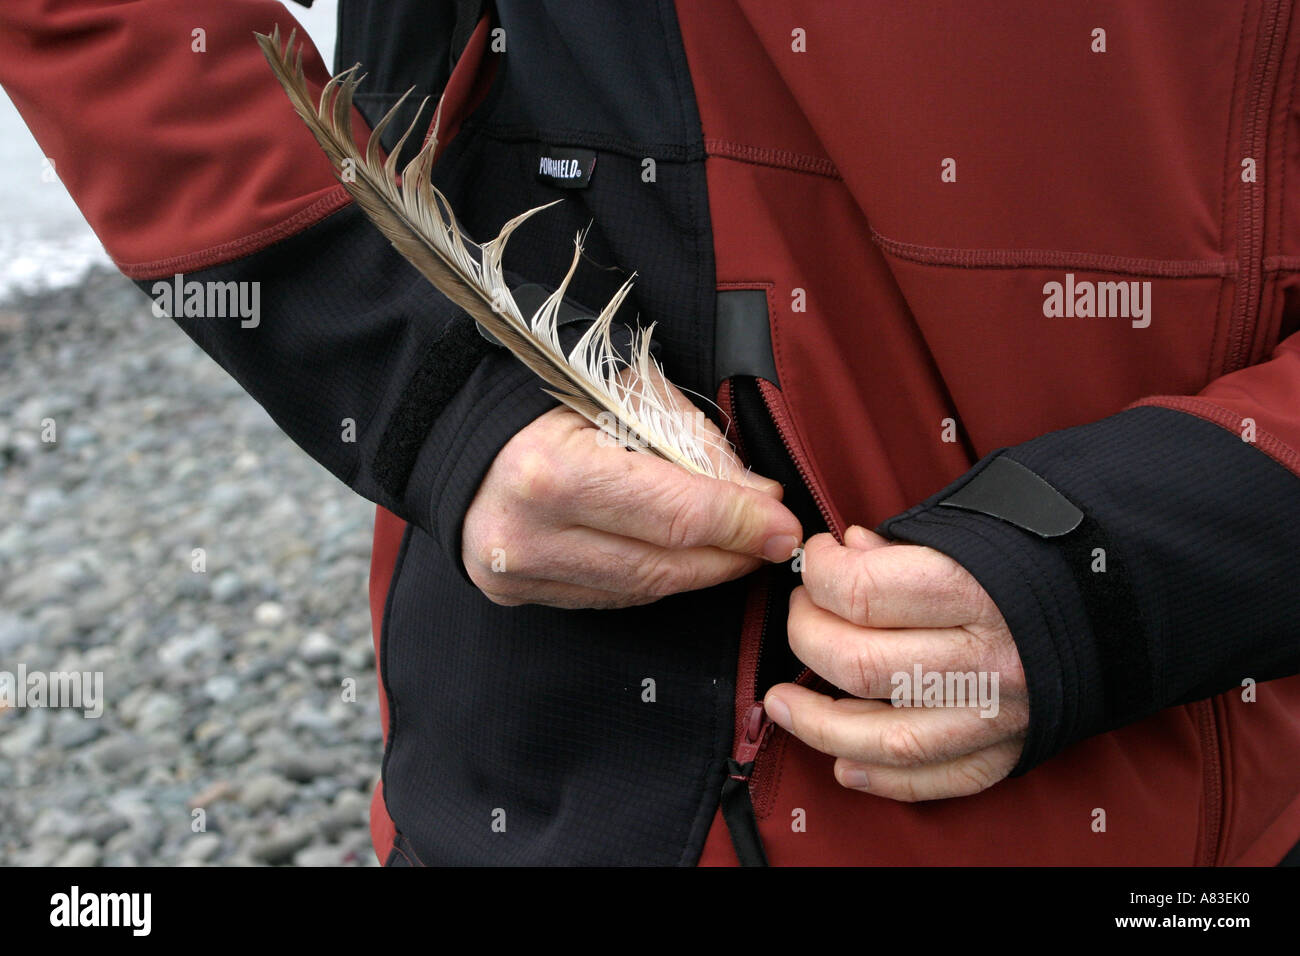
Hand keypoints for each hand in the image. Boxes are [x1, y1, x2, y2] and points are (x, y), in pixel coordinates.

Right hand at [462, 400, 801, 608]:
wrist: (455, 428)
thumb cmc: (542, 396)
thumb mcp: (621, 392)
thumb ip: (691, 444)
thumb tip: (756, 496)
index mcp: (550, 471)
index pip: (674, 515)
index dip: (740, 524)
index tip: (785, 525)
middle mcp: (527, 535)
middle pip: (662, 564)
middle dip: (730, 554)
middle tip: (773, 541)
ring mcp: (516, 574)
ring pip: (639, 590)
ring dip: (699, 572)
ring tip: (736, 548)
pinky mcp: (515, 594)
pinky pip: (608, 596)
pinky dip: (653, 580)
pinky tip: (680, 559)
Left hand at [764, 527, 1026, 800]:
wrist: (1133, 602)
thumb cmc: (1047, 556)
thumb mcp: (979, 526)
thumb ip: (905, 543)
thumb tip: (848, 550)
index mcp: (978, 588)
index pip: (863, 592)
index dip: (818, 574)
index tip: (814, 561)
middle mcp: (987, 657)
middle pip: (862, 664)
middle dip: (806, 639)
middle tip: (798, 618)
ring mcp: (998, 714)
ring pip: (886, 738)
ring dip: (819, 726)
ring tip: (783, 703)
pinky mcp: (1008, 751)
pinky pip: (933, 780)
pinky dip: (880, 779)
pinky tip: (843, 763)